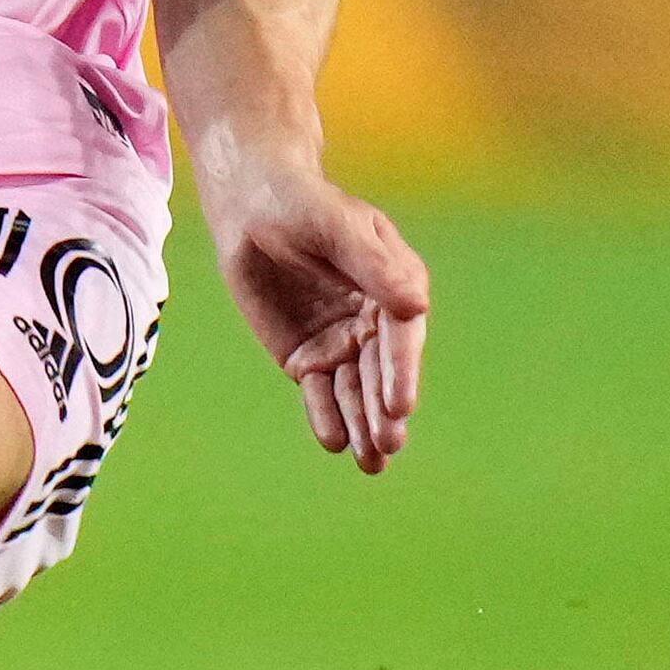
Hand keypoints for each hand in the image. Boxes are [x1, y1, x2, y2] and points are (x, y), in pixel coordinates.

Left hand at [205, 159, 430, 471]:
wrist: (253, 211)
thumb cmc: (302, 207)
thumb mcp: (335, 228)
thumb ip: (371, 265)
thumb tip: (417, 303)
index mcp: (394, 287)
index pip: (401, 336)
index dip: (401, 371)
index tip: (398, 406)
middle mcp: (374, 322)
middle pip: (380, 371)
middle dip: (383, 410)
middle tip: (387, 444)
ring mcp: (341, 342)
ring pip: (354, 390)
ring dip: (362, 425)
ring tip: (371, 462)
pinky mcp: (307, 356)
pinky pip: (318, 392)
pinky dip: (325, 416)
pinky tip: (332, 441)